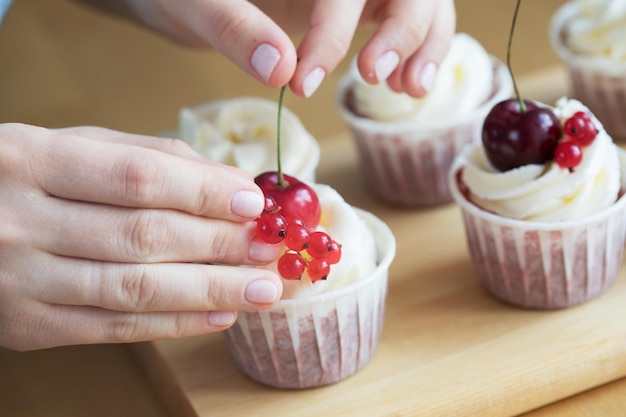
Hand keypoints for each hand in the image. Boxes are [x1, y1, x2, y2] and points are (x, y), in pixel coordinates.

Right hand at [0, 123, 281, 350]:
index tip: (254, 204)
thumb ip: (150, 158)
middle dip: (220, 244)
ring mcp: (20, 280)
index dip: (203, 193)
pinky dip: (175, 323)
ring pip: (135, 288)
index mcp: (31, 159)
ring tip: (261, 289)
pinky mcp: (26, 326)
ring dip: (211, 291)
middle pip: (144, 236)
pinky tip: (219, 314)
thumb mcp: (73, 147)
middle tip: (269, 250)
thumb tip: (231, 184)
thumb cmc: (25, 178)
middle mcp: (19, 221)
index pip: (137, 178)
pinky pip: (114, 329)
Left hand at [79, 0, 454, 97]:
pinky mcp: (360, 2)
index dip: (333, 29)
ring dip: (424, 41)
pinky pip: (407, 16)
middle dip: (402, 29)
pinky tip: (400, 84)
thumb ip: (234, 27)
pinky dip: (416, 49)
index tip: (303, 82)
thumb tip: (280, 68)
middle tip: (375, 78)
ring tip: (408, 90)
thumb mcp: (194, 5)